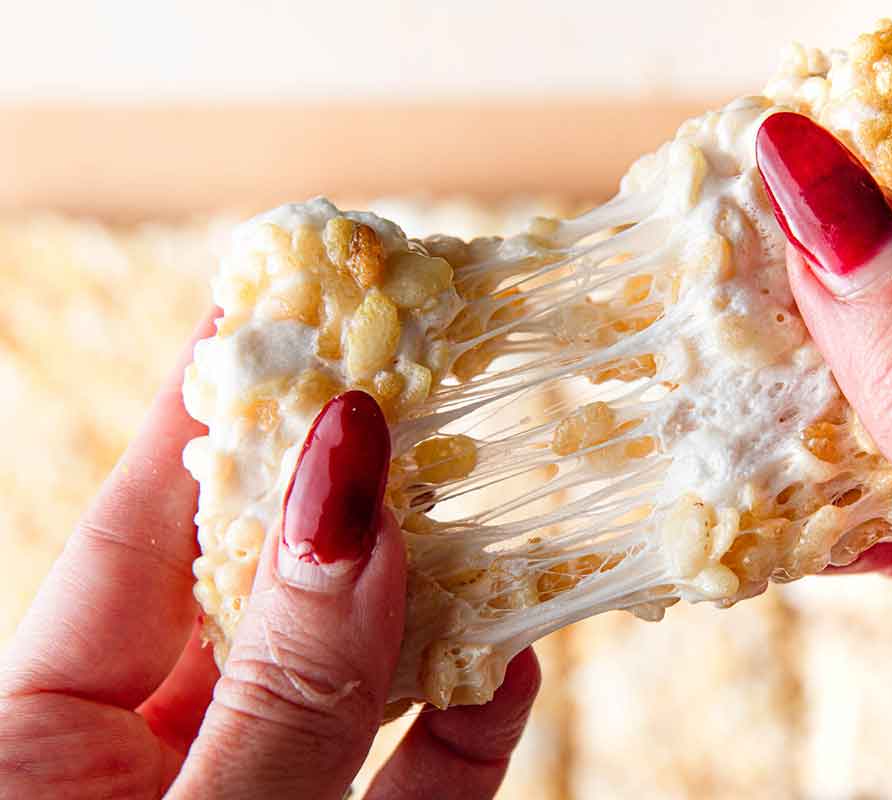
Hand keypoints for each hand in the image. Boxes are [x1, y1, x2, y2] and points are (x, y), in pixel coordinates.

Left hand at [0, 314, 538, 798]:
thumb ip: (286, 681)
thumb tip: (353, 483)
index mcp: (45, 750)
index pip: (131, 540)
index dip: (199, 418)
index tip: (258, 306)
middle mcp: (150, 768)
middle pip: (256, 593)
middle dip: (341, 493)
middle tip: (411, 381)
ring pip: (347, 684)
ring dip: (431, 606)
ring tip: (491, 505)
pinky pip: (409, 781)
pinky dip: (464, 726)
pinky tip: (512, 660)